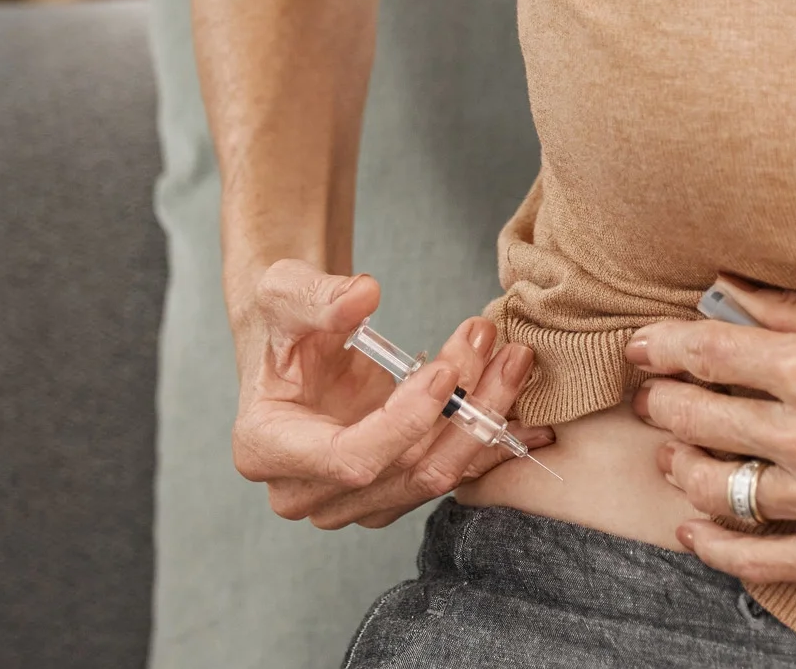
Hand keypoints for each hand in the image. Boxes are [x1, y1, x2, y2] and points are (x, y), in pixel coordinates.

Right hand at [228, 259, 549, 528]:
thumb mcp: (284, 291)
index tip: (444, 371)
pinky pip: (449, 480)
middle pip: (406, 469)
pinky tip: (528, 419)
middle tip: (495, 344)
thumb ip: (317, 295)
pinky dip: (490, 446)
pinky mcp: (391, 496)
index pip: (349, 457)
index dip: (405, 421)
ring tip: (512, 360)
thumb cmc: (284, 322)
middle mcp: (307, 493)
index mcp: (267, 449)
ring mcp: (352, 503)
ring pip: (436, 476)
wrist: (297, 345)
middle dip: (461, 408)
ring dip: (484, 420)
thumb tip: (363, 295)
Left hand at [627, 282, 795, 581]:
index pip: (703, 354)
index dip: (660, 348)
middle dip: (663, 405)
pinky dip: (716, 546)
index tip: (643, 348)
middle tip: (655, 398)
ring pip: (716, 490)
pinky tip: (699, 532)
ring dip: (681, 470)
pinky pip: (759, 559)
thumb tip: (734, 292)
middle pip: (695, 420)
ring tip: (675, 458)